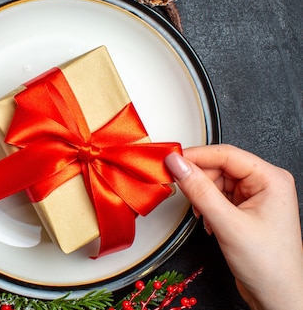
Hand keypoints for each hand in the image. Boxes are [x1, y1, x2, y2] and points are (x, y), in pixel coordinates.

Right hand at [165, 144, 302, 309]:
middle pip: (219, 167)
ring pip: (216, 182)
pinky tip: (209, 222)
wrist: (278, 297)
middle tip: (181, 190)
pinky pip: (218, 196)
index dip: (196, 156)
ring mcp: (256, 197)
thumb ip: (199, 190)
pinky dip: (207, 207)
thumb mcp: (228, 223)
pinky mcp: (245, 210)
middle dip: (199, 180)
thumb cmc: (270, 265)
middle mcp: (265, 184)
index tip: (171, 161)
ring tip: (203, 215)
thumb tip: (178, 164)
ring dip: (203, 196)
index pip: (226, 154)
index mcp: (271, 179)